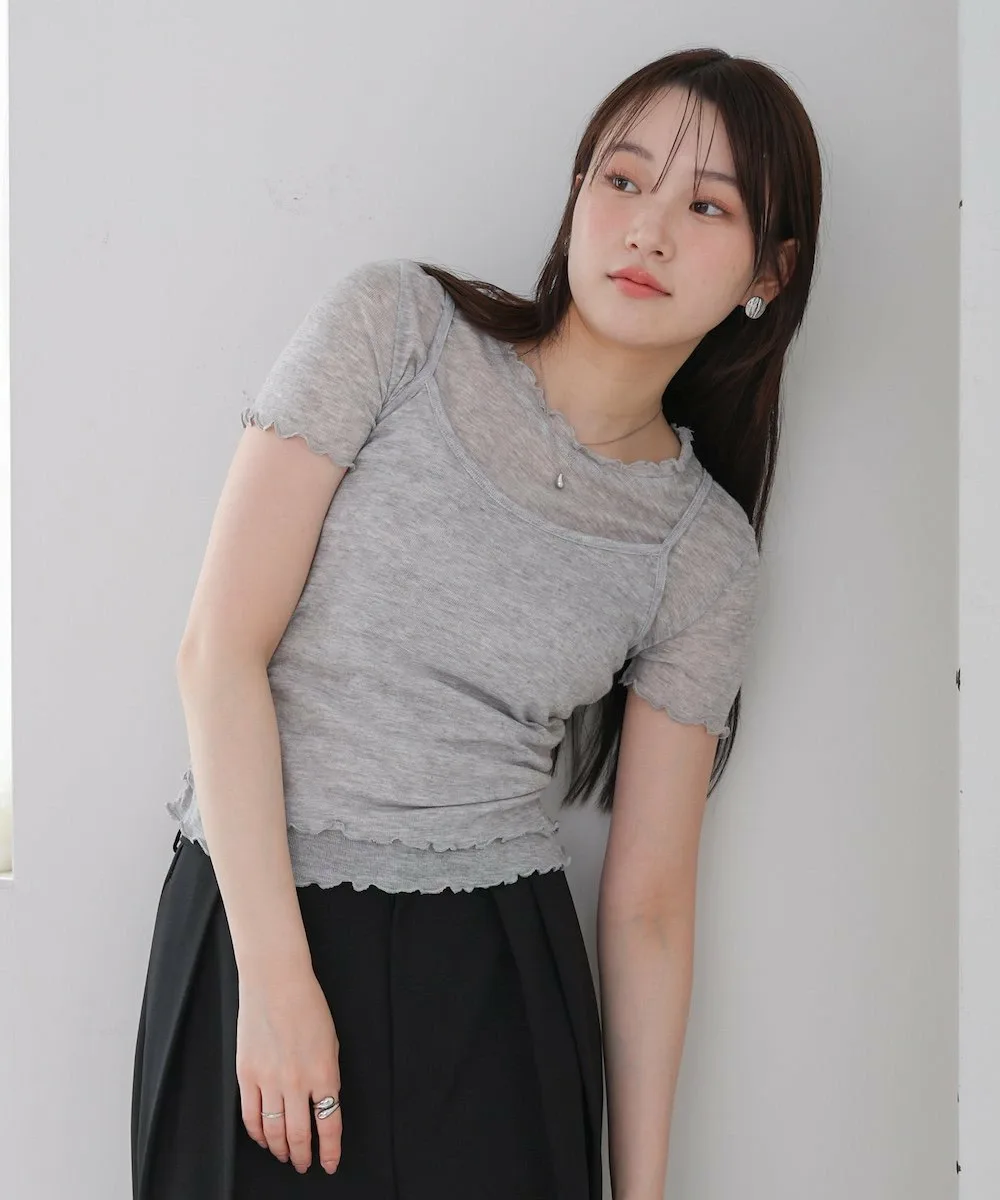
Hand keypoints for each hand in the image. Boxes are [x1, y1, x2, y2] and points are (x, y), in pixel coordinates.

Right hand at [236, 969, 342, 1174]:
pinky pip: (250, 1116)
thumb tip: (324, 1103)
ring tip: (284, 1155)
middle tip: (303, 1164)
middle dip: (302, 1156)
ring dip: (280, 1149)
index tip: (329, 1163)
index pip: (329, 1125)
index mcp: (323, 1072)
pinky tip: (263, 1138)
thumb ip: (327, 1075)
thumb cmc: (308, 1005)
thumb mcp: (331, 1042)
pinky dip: (257, 1134)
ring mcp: (269, 1079)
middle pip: (299, 1135)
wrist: (276, 981)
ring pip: (274, 1131)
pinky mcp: (246, 1074)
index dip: (330, 1151)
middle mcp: (296, 1082)